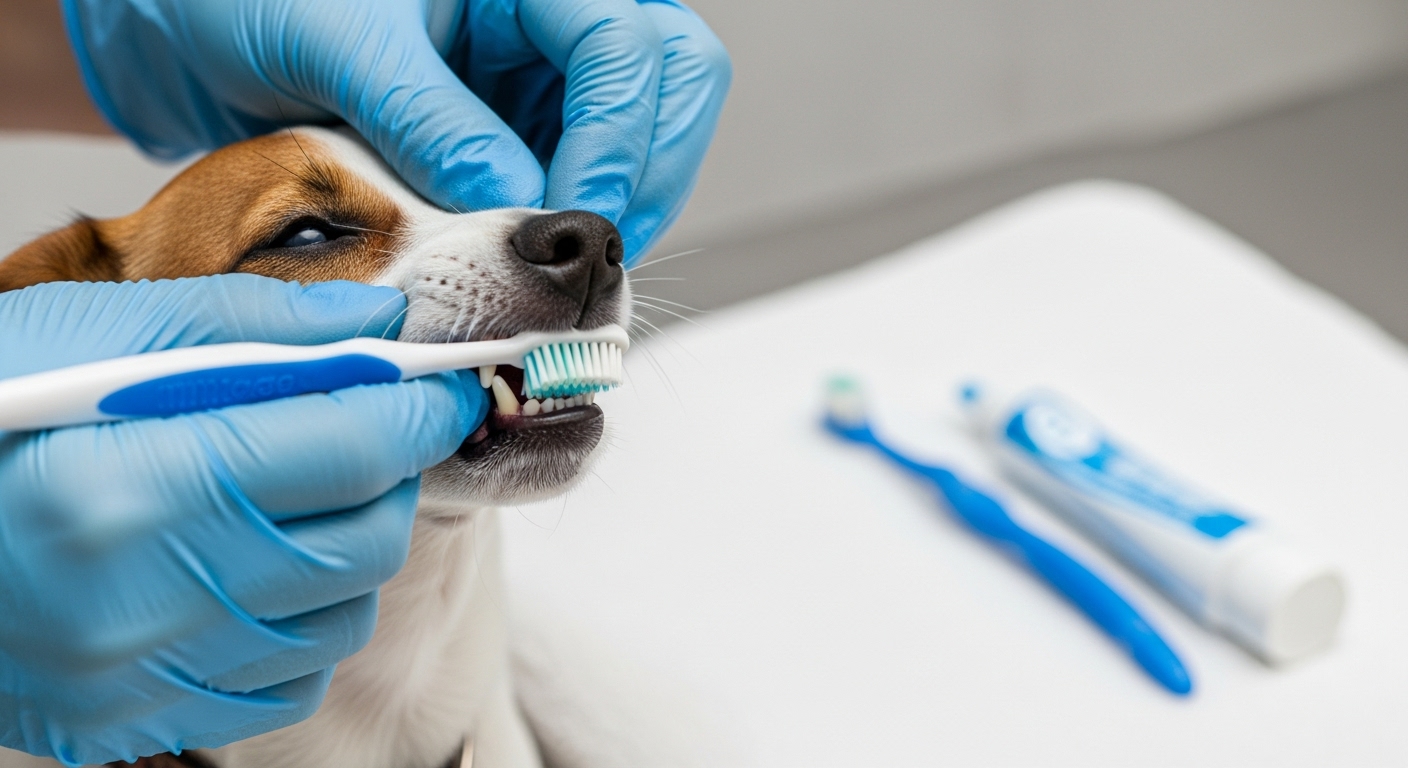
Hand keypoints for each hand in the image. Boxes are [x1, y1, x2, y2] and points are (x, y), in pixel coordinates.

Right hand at [0, 276, 485, 764]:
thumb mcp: (93, 333)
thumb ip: (251, 322)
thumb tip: (378, 320)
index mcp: (141, 486)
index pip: (358, 447)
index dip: (422, 408)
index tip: (443, 385)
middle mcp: (150, 601)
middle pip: (370, 539)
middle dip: (386, 475)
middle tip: (352, 431)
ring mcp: (147, 676)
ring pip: (342, 613)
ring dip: (345, 546)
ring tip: (280, 495)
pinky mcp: (141, 718)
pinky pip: (289, 677)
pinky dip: (298, 616)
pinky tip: (245, 566)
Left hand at [61, 0, 730, 261]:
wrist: (189, 31)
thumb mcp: (335, 40)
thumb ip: (429, 117)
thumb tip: (514, 206)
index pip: (627, 46)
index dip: (616, 139)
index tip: (566, 220)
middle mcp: (547, 20)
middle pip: (673, 83)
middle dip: (645, 172)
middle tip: (585, 247)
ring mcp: (540, 77)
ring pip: (647, 138)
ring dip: (617, 208)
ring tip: (551, 264)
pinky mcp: (520, 130)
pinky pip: (586, 180)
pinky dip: (571, 227)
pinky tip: (527, 258)